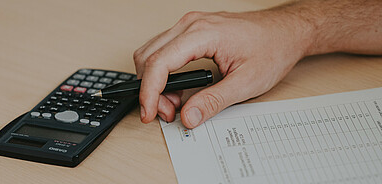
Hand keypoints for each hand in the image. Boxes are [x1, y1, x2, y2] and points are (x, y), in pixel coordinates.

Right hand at [133, 10, 312, 127]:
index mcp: (202, 33)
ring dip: (155, 81)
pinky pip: (163, 50)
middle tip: (168, 112)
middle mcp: (191, 24)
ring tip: (173, 103)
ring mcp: (190, 25)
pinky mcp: (192, 31)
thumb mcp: (246, 82)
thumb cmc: (272, 49)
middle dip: (151, 90)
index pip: (159, 62)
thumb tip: (188, 116)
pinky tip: (176, 88)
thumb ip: (213, 101)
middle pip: (148, 57)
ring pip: (152, 52)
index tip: (150, 113)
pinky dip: (162, 72)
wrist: (285, 32)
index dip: (149, 93)